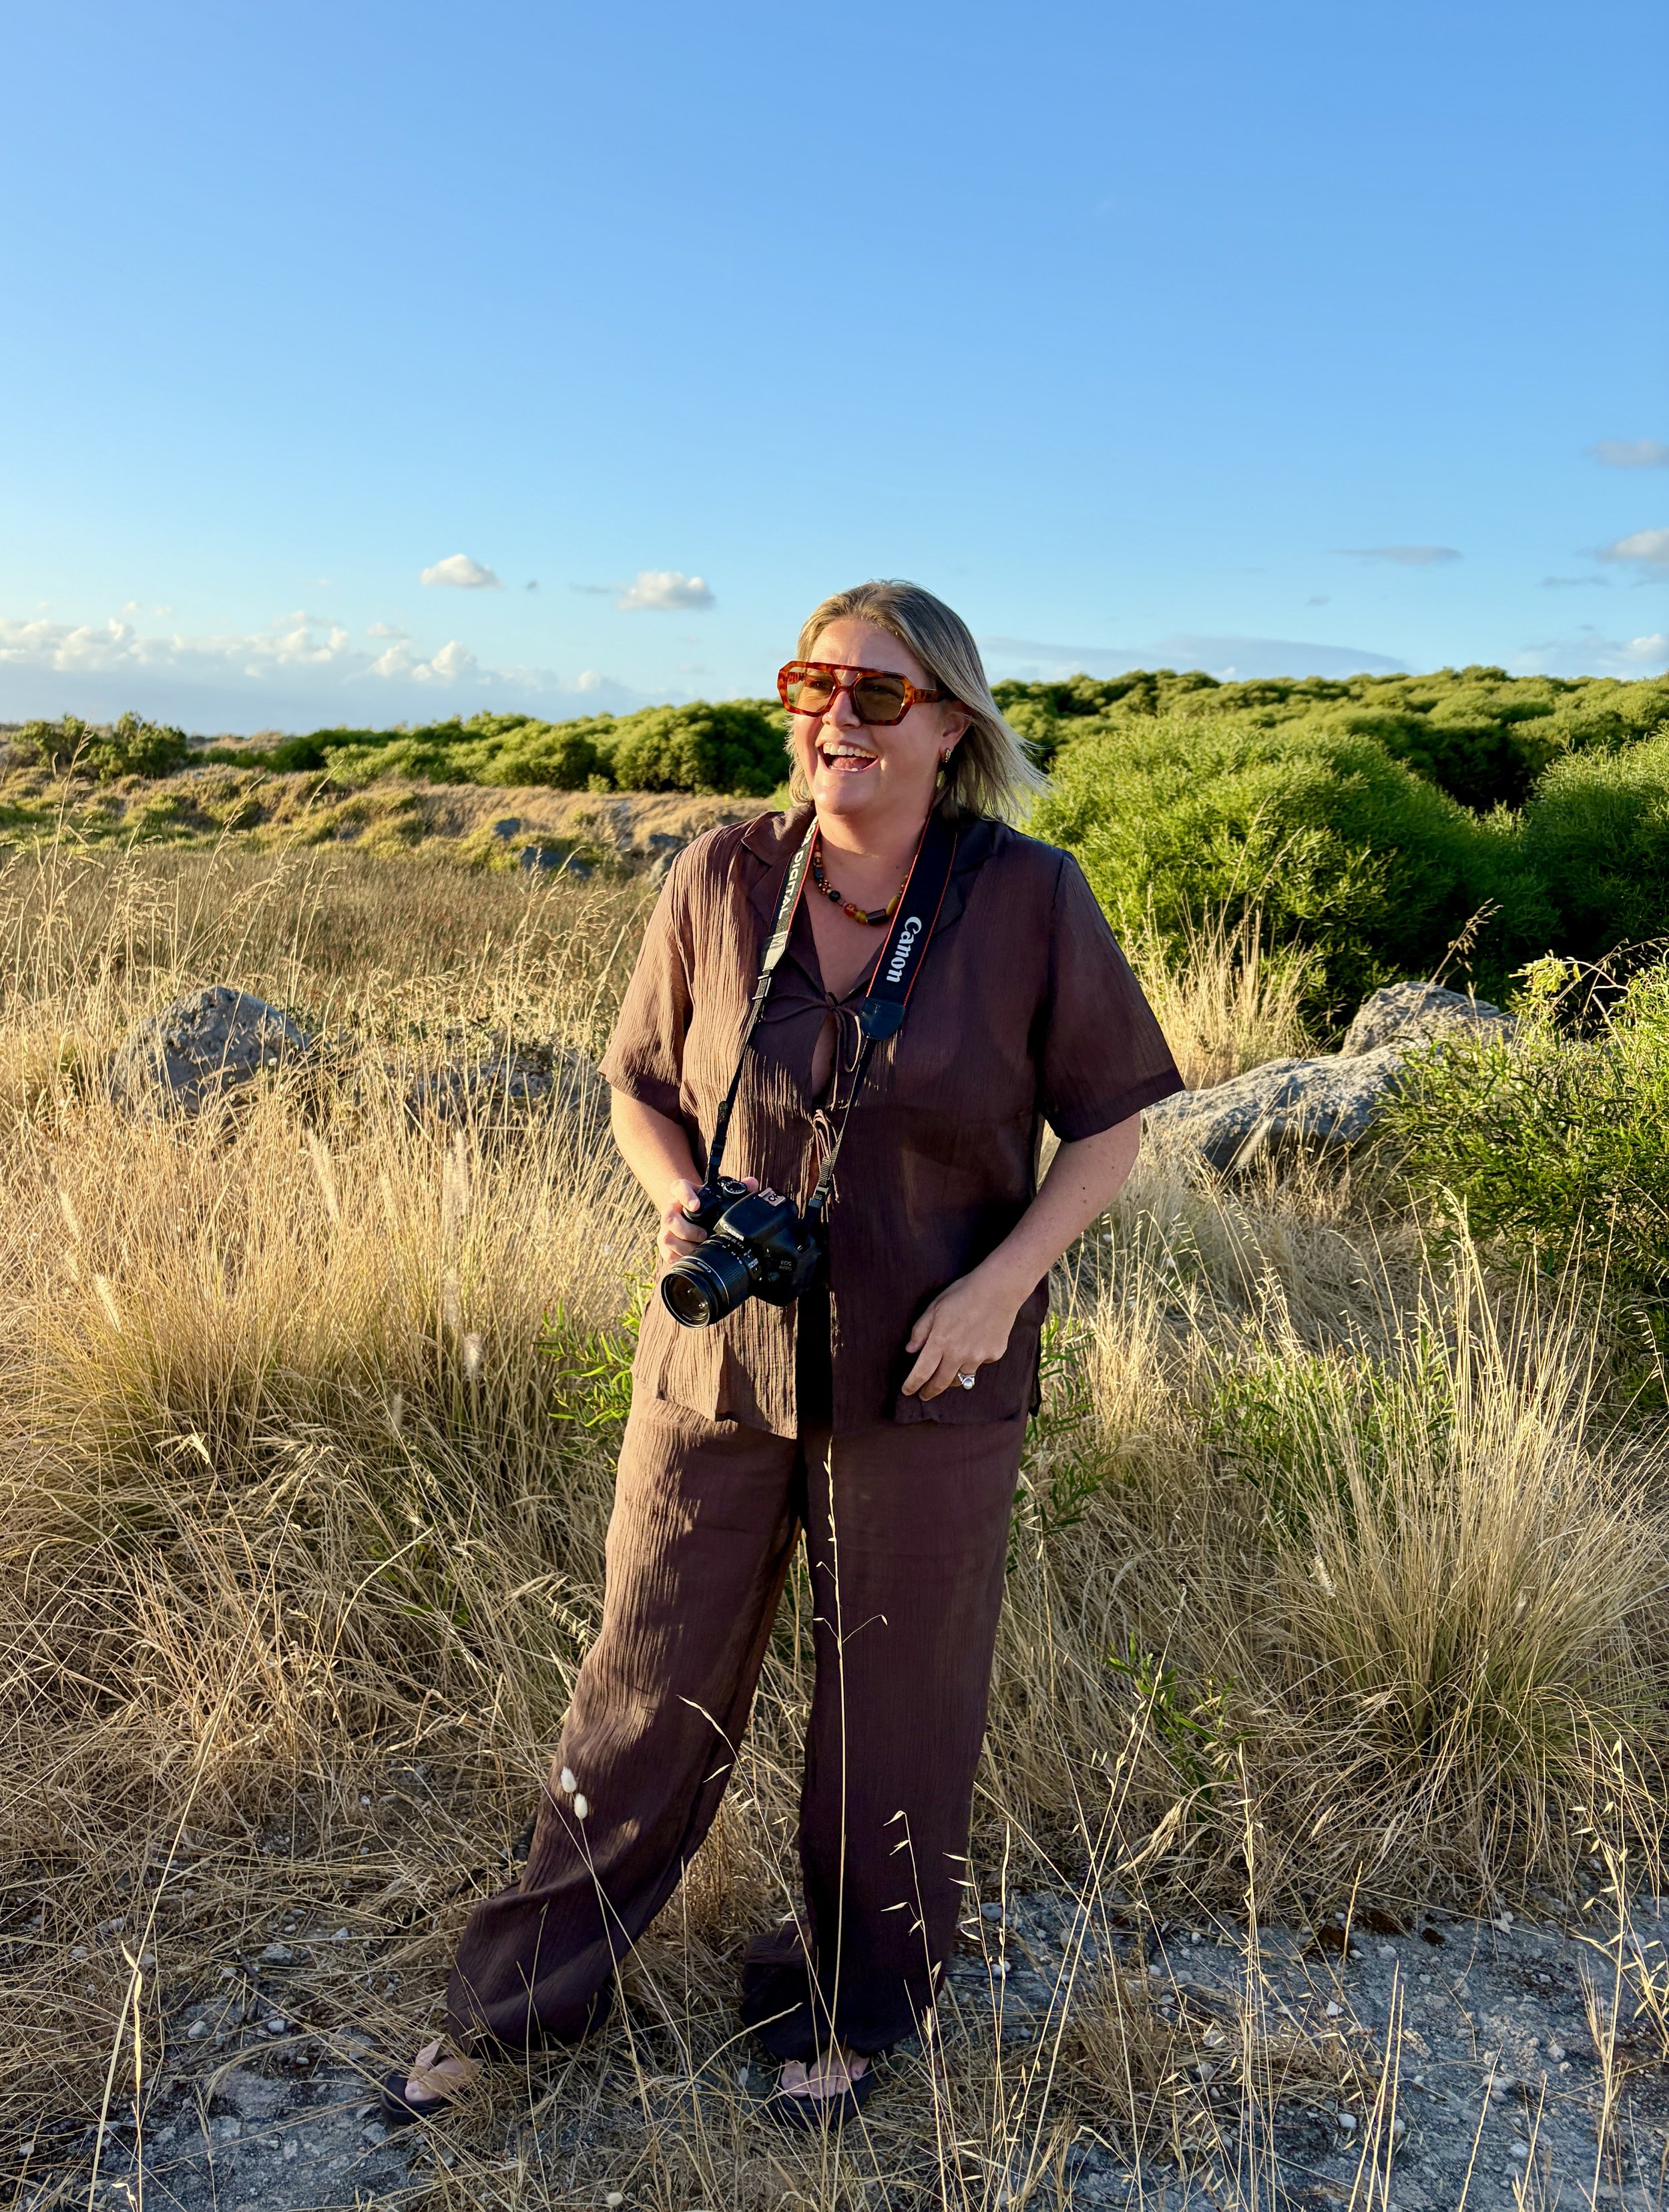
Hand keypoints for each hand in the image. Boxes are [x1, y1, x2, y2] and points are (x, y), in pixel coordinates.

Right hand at [657, 1174, 757, 1266]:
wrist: (689, 1214)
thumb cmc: (706, 1204)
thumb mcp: (718, 1194)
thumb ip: (737, 1187)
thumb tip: (752, 1183)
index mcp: (682, 1193)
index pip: (678, 1187)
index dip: (685, 1196)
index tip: (696, 1206)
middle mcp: (671, 1209)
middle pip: (669, 1218)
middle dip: (687, 1229)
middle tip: (704, 1234)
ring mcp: (666, 1228)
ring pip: (667, 1238)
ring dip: (685, 1247)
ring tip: (701, 1249)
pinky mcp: (665, 1244)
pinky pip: (668, 1254)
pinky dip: (681, 1258)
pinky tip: (694, 1258)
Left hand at [901, 1262, 1024, 1400]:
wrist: (999, 1289)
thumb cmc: (963, 1293)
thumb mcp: (935, 1307)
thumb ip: (920, 1330)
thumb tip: (910, 1350)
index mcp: (940, 1342)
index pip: (922, 1372)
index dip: (912, 1385)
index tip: (907, 1391)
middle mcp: (958, 1354)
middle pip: (941, 1383)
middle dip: (930, 1391)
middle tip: (924, 1394)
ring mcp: (978, 1357)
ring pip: (961, 1378)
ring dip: (952, 1379)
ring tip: (947, 1374)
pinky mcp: (994, 1355)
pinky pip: (979, 1365)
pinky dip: (974, 1361)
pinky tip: (975, 1346)